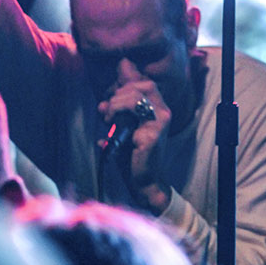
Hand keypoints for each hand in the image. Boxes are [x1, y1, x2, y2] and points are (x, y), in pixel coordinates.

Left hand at [98, 59, 171, 211]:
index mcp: (158, 108)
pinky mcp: (153, 134)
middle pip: (143, 85)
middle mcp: (163, 112)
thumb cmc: (132, 155)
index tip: (111, 98)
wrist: (143, 181)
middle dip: (120, 94)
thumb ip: (116, 114)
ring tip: (108, 119)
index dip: (127, 84)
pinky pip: (134, 116)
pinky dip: (118, 118)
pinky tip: (110, 131)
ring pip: (137, 97)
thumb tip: (102, 103)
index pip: (145, 83)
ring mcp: (160, 122)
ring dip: (116, 104)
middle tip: (107, 111)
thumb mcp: (123, 128)